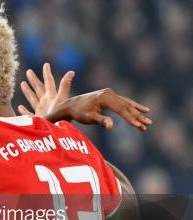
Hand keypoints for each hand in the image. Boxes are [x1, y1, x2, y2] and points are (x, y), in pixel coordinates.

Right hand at [18, 63, 74, 117]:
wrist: (52, 134)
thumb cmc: (56, 118)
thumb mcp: (60, 100)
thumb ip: (65, 86)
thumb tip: (71, 71)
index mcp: (51, 97)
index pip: (49, 82)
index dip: (47, 73)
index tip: (46, 64)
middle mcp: (46, 103)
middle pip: (39, 88)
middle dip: (34, 80)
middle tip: (29, 71)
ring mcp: (41, 111)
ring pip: (32, 99)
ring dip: (28, 91)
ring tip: (22, 84)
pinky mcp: (35, 120)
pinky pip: (28, 114)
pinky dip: (23, 110)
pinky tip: (20, 107)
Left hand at [19, 63, 151, 130]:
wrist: (71, 105)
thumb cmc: (79, 113)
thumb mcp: (89, 118)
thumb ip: (101, 121)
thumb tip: (111, 126)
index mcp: (105, 97)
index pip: (121, 109)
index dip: (131, 119)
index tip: (139, 126)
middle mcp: (109, 93)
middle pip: (126, 106)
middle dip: (137, 117)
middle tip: (147, 125)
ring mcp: (110, 93)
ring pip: (127, 104)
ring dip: (137, 113)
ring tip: (147, 122)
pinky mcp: (109, 96)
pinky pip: (124, 102)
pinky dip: (133, 107)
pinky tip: (143, 110)